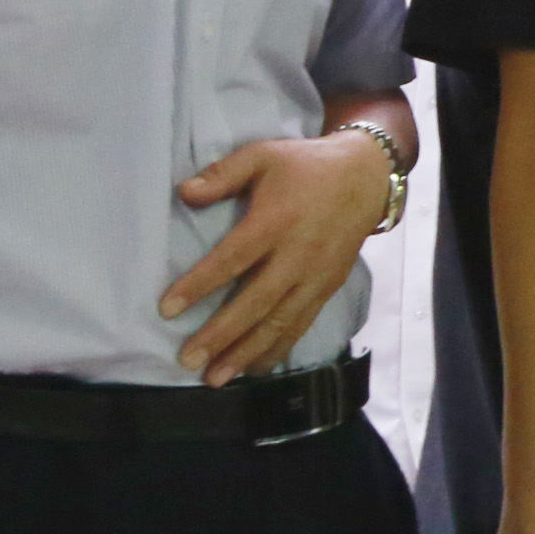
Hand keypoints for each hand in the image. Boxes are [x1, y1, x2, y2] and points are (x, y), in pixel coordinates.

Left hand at [163, 124, 391, 384]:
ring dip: (247, 352)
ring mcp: (316, 276)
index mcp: (275, 222)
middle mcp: (297, 255)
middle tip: (189, 360)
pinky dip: (278, 348)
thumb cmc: (305, 166)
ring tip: (216, 378)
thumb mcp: (262, 155)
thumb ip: (222, 175)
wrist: (367, 177)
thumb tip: (182, 194)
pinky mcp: (328, 287)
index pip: (232, 260)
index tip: (167, 309)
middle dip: (221, 334)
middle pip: (256, 302)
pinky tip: (255, 368)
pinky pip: (301, 323)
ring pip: (280, 322)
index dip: (199, 285)